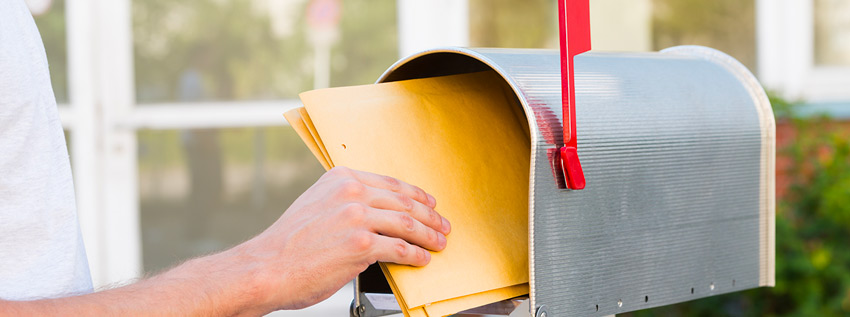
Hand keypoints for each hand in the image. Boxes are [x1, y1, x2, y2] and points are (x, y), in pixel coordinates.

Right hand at [237, 166, 450, 311]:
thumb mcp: (316, 204)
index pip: (390, 183)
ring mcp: (356, 218)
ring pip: (406, 224)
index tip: (430, 203)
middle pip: (403, 202)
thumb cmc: (288, 244)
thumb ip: (345, 201)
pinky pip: (399, 249)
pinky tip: (421, 259)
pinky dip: (415, 255)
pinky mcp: (361, 245)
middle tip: (442, 225)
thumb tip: (375, 212)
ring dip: (428, 235)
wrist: (267, 268)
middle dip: (429, 215)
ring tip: (438, 243)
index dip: (416, 194)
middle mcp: (351, 193)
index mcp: (341, 179)